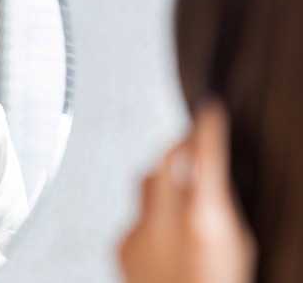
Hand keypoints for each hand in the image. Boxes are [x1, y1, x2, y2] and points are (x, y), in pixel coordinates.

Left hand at [119, 99, 254, 282]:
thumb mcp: (235, 243)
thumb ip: (218, 205)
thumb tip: (208, 172)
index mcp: (201, 222)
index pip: (203, 157)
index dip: (207, 128)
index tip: (210, 109)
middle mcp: (163, 224)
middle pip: (162, 161)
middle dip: (177, 146)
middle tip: (191, 143)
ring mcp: (135, 234)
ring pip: (146, 187)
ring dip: (164, 183)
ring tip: (183, 200)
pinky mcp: (120, 245)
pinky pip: (136, 217)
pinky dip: (152, 218)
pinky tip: (166, 239)